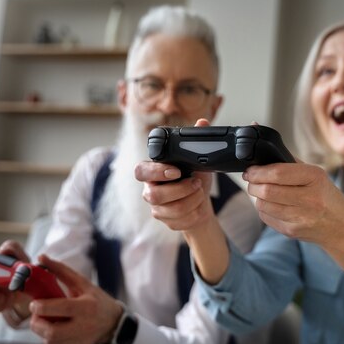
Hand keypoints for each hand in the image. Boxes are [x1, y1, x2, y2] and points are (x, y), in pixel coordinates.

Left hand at [28, 255, 122, 343]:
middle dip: (37, 322)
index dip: (40, 307)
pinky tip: (57, 329)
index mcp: (87, 307)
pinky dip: (51, 338)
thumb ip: (61, 271)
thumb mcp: (83, 283)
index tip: (36, 303)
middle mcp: (85, 326)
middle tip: (38, 314)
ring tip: (48, 321)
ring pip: (50, 342)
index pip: (58, 309)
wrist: (114, 323)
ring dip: (43, 331)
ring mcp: (82, 341)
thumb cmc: (97, 300)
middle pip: (51, 332)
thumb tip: (41, 258)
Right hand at [135, 118, 214, 232]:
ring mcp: (157, 207)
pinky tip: (199, 207)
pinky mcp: (166, 221)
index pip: (141, 171)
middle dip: (181, 190)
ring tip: (200, 192)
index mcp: (153, 171)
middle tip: (197, 183)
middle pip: (154, 195)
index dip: (156, 172)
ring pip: (171, 209)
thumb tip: (202, 122)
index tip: (176, 171)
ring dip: (192, 201)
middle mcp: (150, 189)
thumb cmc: (195, 177)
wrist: (202, 202)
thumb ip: (197, 141)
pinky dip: (195, 213)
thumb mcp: (198, 159)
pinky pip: (180, 221)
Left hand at [243, 161, 343, 245]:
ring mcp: (301, 218)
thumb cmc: (325, 196)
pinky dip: (263, 209)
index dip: (258, 171)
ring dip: (257, 197)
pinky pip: (266, 218)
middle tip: (251, 180)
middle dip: (253, 184)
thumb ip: (291, 163)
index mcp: (315, 178)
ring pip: (263, 205)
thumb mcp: (316, 175)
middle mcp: (310, 199)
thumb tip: (265, 156)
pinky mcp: (292, 231)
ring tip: (261, 192)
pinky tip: (271, 205)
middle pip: (267, 191)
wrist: (341, 226)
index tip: (250, 170)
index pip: (278, 173)